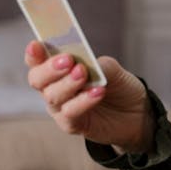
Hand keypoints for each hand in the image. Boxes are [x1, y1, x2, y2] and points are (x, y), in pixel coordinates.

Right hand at [25, 41, 154, 150]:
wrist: (136, 112)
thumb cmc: (118, 86)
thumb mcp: (112, 69)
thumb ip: (97, 64)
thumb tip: (86, 63)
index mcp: (57, 69)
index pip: (37, 60)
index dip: (34, 53)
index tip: (36, 44)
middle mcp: (53, 88)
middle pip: (37, 79)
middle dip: (50, 68)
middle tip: (67, 60)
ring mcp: (60, 107)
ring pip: (52, 96)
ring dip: (68, 83)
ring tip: (84, 73)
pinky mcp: (71, 124)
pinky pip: (70, 113)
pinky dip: (83, 101)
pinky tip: (98, 92)